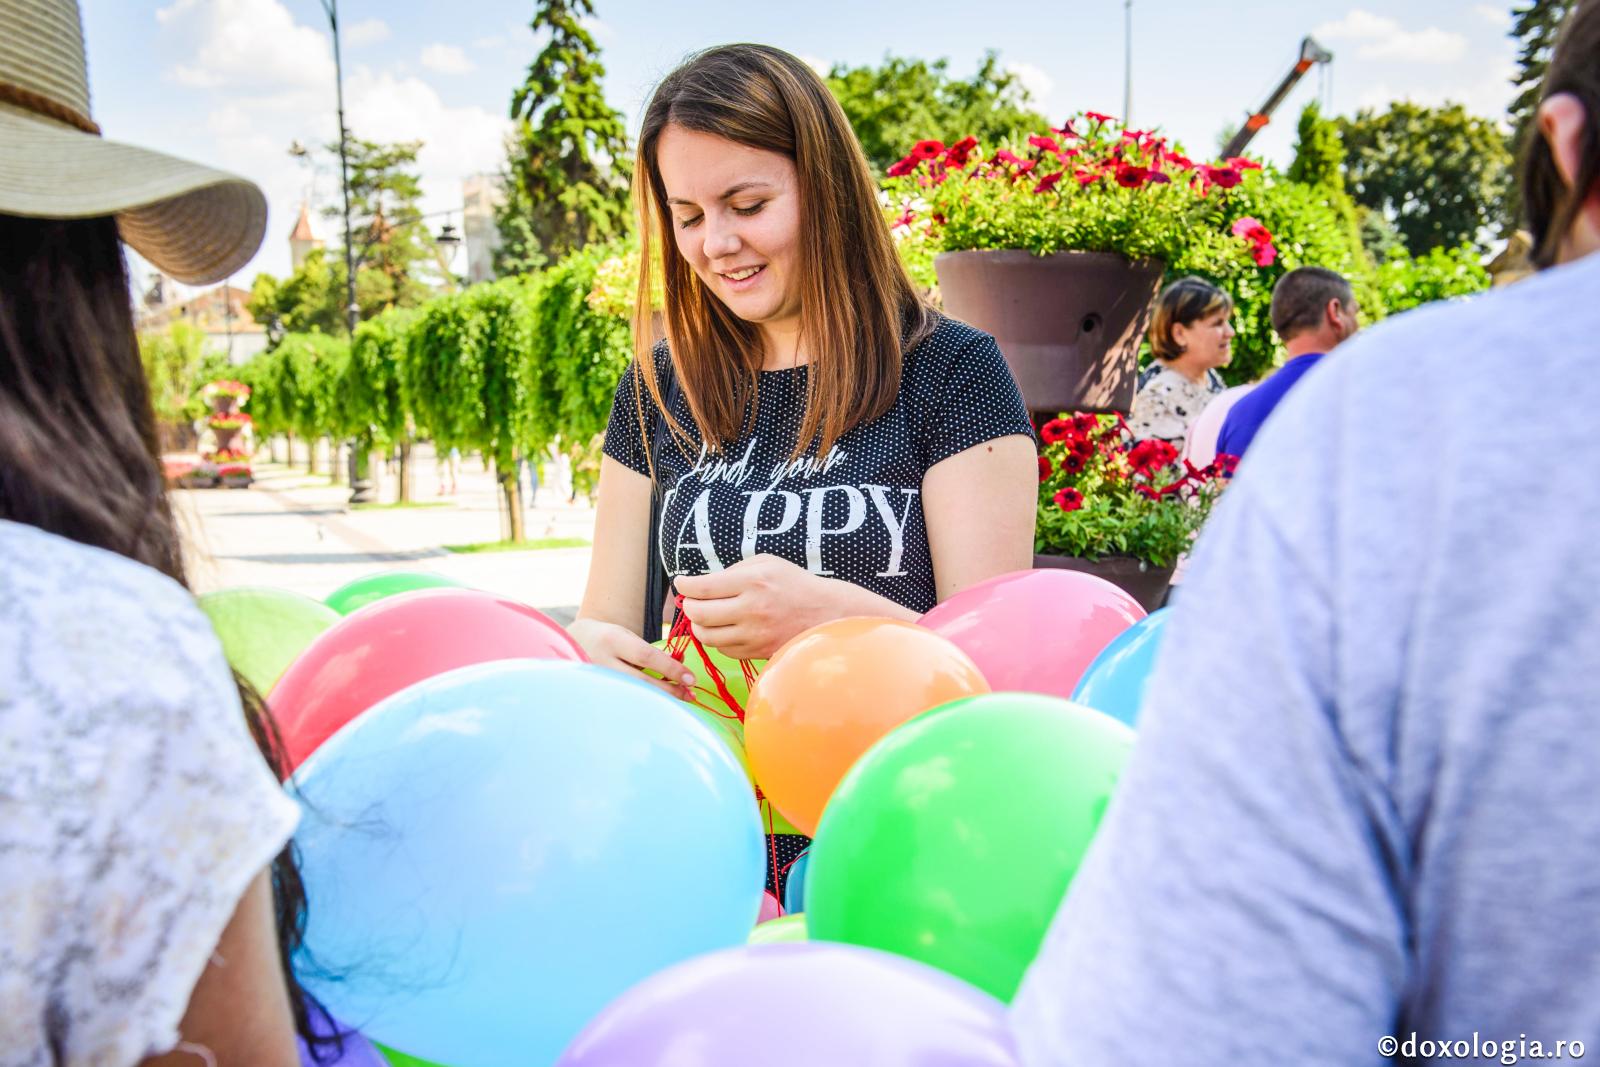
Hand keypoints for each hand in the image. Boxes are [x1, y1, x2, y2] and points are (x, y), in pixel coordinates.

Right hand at [568, 617, 695, 700]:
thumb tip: (680, 665)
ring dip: (659, 701)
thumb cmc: (606, 638)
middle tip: (691, 695)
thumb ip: (650, 651)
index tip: (691, 679)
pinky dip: (643, 707)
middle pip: (642, 681)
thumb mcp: (627, 636)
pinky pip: (623, 704)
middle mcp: (602, 661)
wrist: (570, 643)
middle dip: (669, 690)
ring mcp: (596, 681)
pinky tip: (657, 708)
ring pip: (633, 696)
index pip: (647, 656)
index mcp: (612, 640)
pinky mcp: (594, 696)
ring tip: (680, 701)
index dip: (671, 669)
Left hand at [675, 554, 831, 660]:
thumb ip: (733, 570)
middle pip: (700, 614)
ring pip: (708, 636)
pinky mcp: (758, 651)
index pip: (703, 587)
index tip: (681, 583)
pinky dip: (718, 639)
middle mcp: (752, 609)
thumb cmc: (793, 583)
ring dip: (700, 625)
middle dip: (688, 607)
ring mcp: (755, 634)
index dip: (685, 585)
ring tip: (706, 615)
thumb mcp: (766, 563)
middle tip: (691, 600)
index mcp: (753, 581)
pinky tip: (725, 628)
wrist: (825, 613)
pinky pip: (724, 650)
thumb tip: (702, 583)